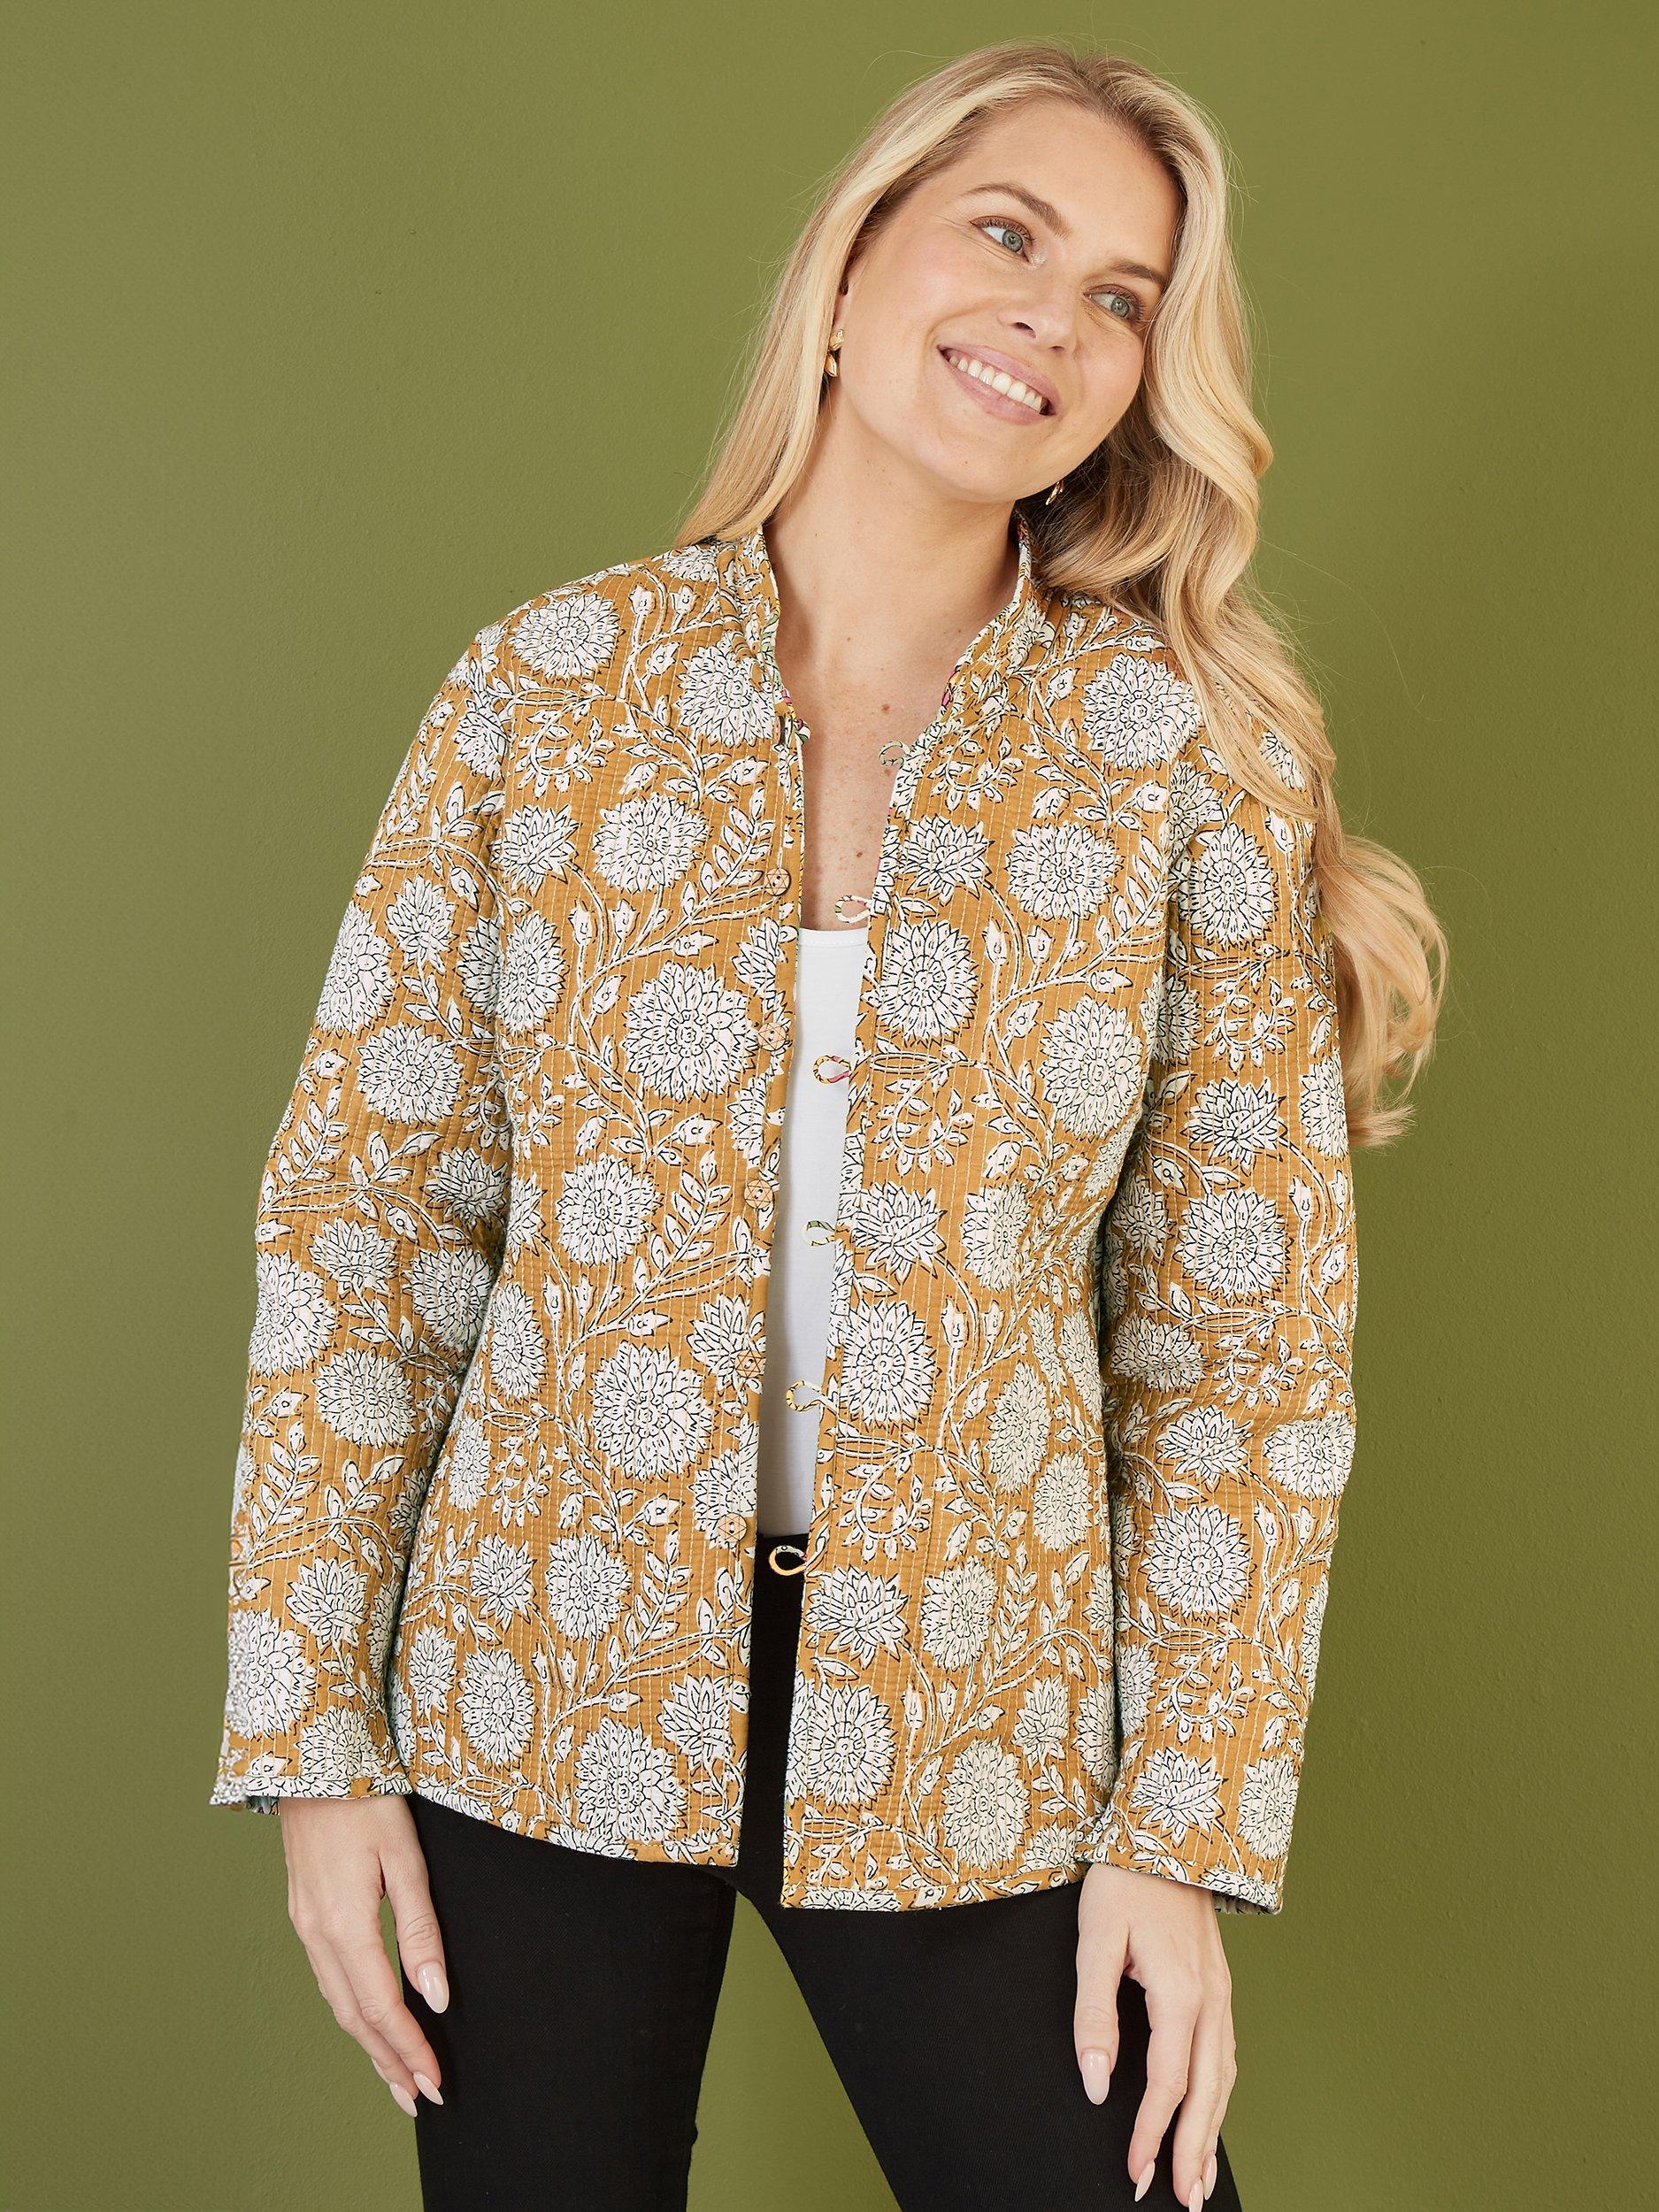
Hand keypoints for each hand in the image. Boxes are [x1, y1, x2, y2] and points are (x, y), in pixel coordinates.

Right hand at [278, 1796, 450, 2120]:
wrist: (312, 1760)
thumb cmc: (367, 1800)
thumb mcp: (405, 1859)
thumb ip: (419, 1930)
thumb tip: (435, 1995)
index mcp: (343, 1925)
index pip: (382, 2007)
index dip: (409, 2049)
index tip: (435, 2082)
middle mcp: (317, 1934)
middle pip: (355, 2017)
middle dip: (389, 2061)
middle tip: (421, 2098)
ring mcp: (305, 1925)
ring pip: (338, 2002)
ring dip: (369, 2043)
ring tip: (398, 2075)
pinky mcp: (304, 1913)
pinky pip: (329, 1979)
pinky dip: (352, 2010)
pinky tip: (368, 2019)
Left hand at [1074, 1862, 1235, 2207]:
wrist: (1167, 1830)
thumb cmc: (1124, 1881)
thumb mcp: (1095, 1941)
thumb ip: (1094, 2015)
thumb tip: (1098, 2084)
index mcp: (1179, 1991)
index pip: (1167, 2083)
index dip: (1151, 2133)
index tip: (1135, 2173)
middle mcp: (1210, 1999)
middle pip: (1207, 2093)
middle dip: (1193, 2151)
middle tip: (1183, 2201)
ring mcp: (1221, 1993)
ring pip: (1223, 2078)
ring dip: (1213, 2131)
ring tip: (1200, 2178)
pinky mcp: (1218, 1986)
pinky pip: (1225, 2055)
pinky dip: (1220, 2096)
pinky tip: (1211, 2115)